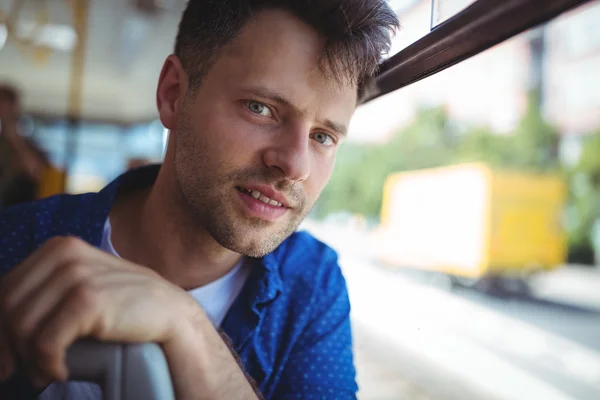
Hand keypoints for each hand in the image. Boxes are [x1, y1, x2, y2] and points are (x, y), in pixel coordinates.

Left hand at [0, 236, 201, 386]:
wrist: (170, 314)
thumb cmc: (126, 306)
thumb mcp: (84, 284)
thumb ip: (50, 289)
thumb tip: (6, 325)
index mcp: (60, 247)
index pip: (6, 288)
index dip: (0, 327)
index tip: (7, 355)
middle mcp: (65, 254)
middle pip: (8, 307)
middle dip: (9, 346)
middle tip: (21, 371)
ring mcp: (76, 275)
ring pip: (22, 327)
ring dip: (29, 360)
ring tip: (46, 372)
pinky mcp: (87, 300)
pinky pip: (45, 343)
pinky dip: (48, 365)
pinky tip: (61, 371)